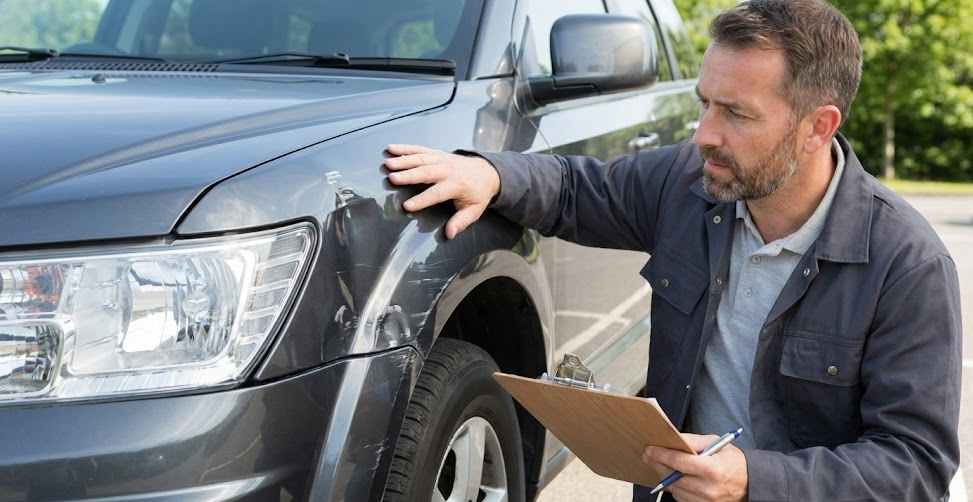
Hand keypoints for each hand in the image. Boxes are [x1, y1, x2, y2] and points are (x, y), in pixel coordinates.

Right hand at [385, 144, 500, 238]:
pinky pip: (419, 149)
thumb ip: (461, 222)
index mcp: (457, 185)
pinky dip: (405, 148)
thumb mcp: (474, 210)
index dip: (422, 200)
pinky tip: (390, 148)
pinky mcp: (437, 153)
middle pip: (426, 172)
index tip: (407, 206)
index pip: (437, 193)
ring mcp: (441, 159)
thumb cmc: (478, 193)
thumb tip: (450, 233)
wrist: (487, 171)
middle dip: (408, 175)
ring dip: (403, 160)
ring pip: (420, 159)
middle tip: (392, 178)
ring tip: (388, 163)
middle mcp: (448, 170)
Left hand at [642, 433, 748, 501]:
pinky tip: (674, 477)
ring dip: (663, 476)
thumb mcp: (717, 443)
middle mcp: (708, 488)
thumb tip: (673, 437)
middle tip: (648, 455)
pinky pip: (680, 498)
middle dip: (657, 464)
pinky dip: (674, 487)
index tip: (650, 449)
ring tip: (659, 464)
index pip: (679, 461)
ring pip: (674, 488)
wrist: (750, 484)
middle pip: (673, 476)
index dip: (661, 454)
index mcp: (712, 469)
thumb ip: (694, 440)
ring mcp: (705, 501)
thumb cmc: (733, 462)